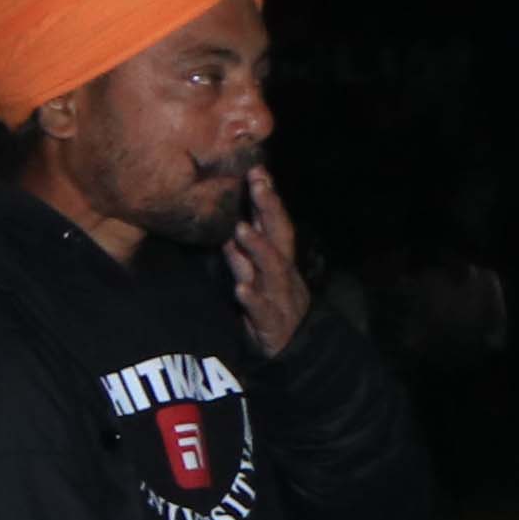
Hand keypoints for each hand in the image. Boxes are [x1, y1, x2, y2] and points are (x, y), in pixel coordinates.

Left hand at [226, 165, 308, 355]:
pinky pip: (262, 309)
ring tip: (241, 230)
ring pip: (272, 269)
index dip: (267, 197)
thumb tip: (228, 226)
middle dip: (269, 209)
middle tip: (257, 183)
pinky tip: (242, 289)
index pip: (274, 222)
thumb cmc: (269, 307)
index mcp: (278, 259)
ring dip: (258, 248)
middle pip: (279, 235)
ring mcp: (280, 296)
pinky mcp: (272, 323)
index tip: (257, 169)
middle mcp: (282, 272)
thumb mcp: (255, 276)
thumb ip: (242, 254)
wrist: (290, 350)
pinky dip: (253, 298)